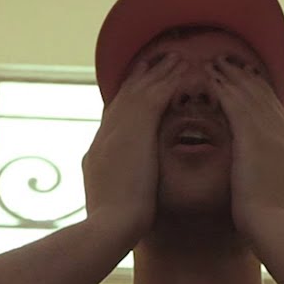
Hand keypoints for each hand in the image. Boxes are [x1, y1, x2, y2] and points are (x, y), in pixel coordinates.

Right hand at [82, 53, 189, 244]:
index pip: (113, 118)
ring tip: (177, 56)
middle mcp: (105, 135)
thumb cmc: (112, 228)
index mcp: (98, 152)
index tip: (139, 87)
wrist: (107, 228)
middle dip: (142, 78)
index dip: (127, 100)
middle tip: (157, 59)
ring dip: (160, 72)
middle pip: (125, 97)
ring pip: (140, 91)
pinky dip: (170, 81)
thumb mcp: (109, 203)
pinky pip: (155, 97)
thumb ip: (115, 190)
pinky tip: (186, 70)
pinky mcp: (134, 131)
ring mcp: (117, 131)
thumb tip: (120, 193)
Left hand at [207, 58, 283, 236]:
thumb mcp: (283, 205)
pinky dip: (224, 87)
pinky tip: (210, 75)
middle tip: (235, 62)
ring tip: (217, 61)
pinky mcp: (254, 138)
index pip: (282, 118)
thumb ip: (277, 191)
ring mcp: (273, 137)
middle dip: (250, 80)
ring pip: (252, 96)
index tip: (257, 84)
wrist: (278, 232)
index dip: (268, 98)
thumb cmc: (276, 231)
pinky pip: (236, 104)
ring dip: (234, 76)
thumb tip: (272, 193)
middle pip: (268, 100)